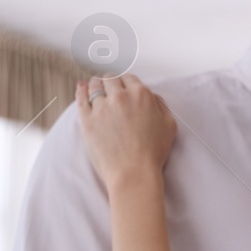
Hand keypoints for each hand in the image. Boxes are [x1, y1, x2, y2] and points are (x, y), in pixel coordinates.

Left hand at [77, 74, 176, 189]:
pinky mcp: (88, 120)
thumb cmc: (153, 153)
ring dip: (95, 84)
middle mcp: (120, 97)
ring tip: (94, 86)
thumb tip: (151, 96)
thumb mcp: (169, 125)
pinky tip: (81, 87)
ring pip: (94, 86)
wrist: (134, 173)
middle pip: (110, 79)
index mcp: (141, 95)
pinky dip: (81, 91)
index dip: (125, 81)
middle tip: (109, 86)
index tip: (123, 86)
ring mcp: (102, 108)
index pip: (129, 78)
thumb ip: (160, 104)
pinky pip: (81, 99)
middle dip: (110, 81)